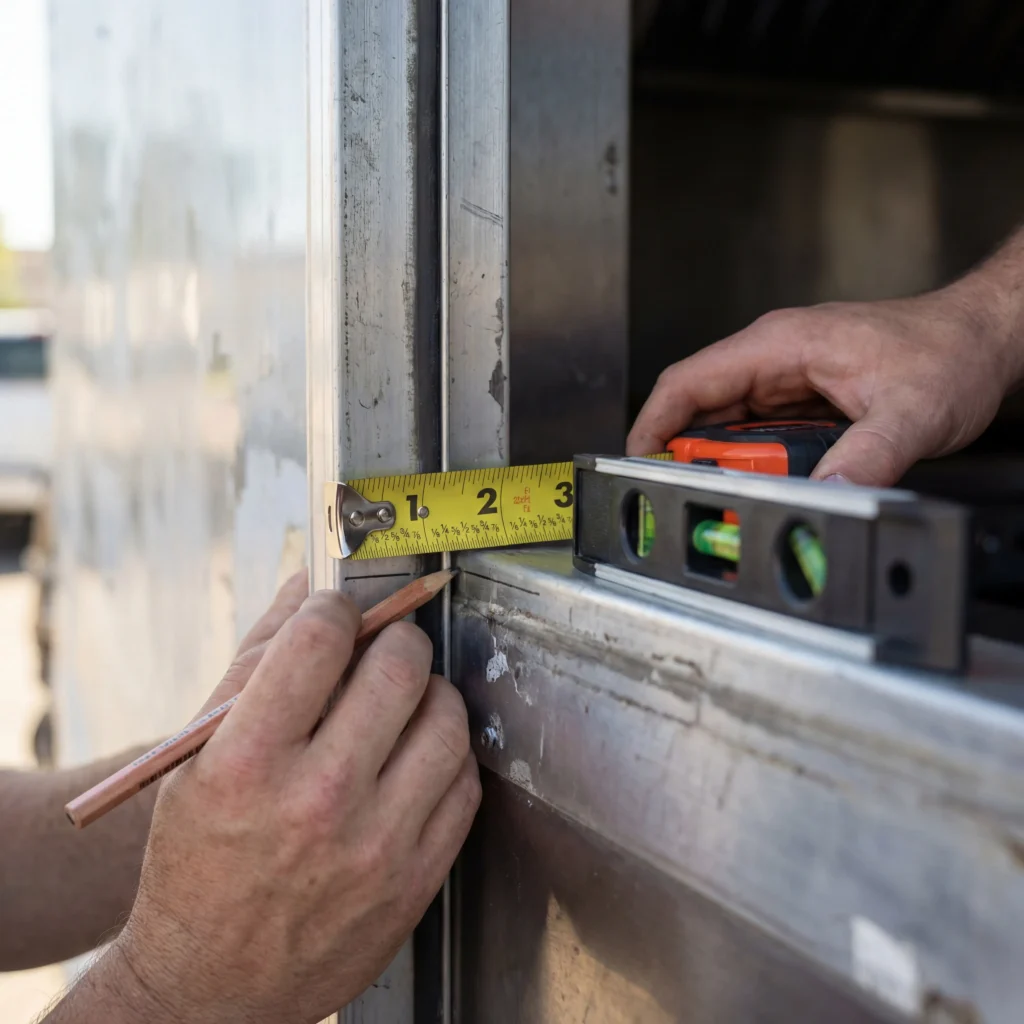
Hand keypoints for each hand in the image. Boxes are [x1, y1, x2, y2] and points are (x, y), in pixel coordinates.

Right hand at [111, 591, 479, 1022]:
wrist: (213, 986)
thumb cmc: (198, 860)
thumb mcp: (198, 758)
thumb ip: (254, 660)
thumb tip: (308, 586)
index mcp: (247, 764)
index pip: (319, 641)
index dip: (335, 609)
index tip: (338, 614)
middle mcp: (317, 802)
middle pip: (397, 668)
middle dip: (393, 638)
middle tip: (382, 647)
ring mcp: (377, 845)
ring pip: (447, 718)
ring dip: (429, 690)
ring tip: (402, 700)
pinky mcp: (417, 878)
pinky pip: (465, 782)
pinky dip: (446, 752)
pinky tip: (415, 755)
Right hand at [627, 288, 1023, 485]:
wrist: (982, 339)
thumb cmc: (949, 349)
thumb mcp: (912, 411)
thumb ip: (867, 458)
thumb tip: (826, 499)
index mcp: (780, 345)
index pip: (688, 382)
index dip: (653, 425)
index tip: (638, 464)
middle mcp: (774, 359)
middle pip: (702, 412)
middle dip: (694, 459)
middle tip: (707, 498)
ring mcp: (786, 380)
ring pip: (728, 428)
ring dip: (728, 465)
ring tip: (740, 497)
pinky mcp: (801, 402)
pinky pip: (759, 437)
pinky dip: (755, 465)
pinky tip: (770, 486)